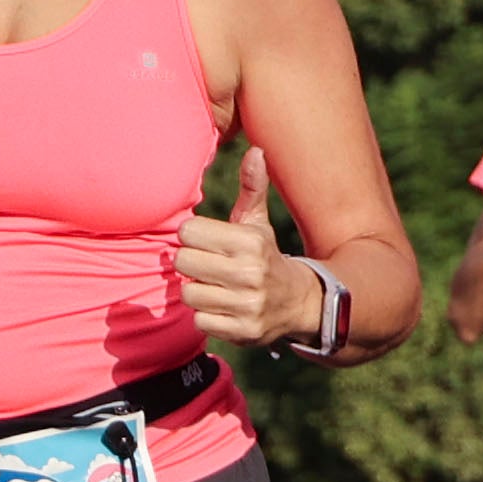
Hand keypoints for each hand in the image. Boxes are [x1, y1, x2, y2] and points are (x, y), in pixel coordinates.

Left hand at [177, 146, 282, 346]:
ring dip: (198, 291)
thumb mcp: (259, 224)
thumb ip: (252, 188)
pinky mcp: (243, 331)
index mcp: (250, 242)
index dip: (193, 237)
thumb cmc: (265, 256)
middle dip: (192, 264)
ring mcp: (247, 304)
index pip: (187, 233)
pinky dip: (207, 316)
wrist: (299, 302)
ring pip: (189, 294)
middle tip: (210, 266)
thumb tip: (256, 151)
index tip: (208, 243)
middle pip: (183, 263)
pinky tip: (224, 307)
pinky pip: (200, 320)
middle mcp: (250, 273)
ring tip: (217, 287)